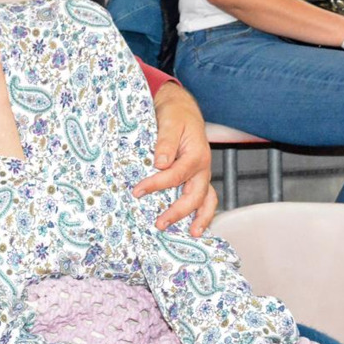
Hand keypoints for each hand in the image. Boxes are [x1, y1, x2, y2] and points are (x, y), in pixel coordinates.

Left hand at [134, 82, 217, 235]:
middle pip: (195, 195)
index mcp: (196, 154)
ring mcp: (201, 174)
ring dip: (200, 218)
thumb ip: (165, 142)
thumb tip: (161, 163)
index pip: (176, 175)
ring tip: (192, 234)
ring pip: (206, 200)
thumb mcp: (169, 123)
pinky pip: (203, 198)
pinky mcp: (196, 177)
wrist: (182, 109)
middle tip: (160, 224)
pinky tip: (191, 226)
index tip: (137, 191)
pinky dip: (200, 212)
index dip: (156, 185)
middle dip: (179, 212)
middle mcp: (202, 167)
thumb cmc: (175, 115)